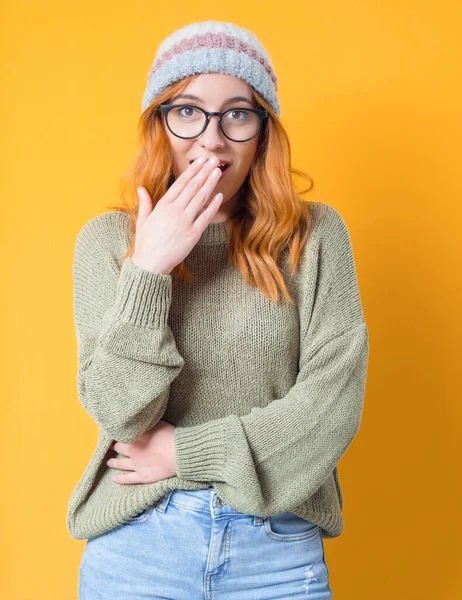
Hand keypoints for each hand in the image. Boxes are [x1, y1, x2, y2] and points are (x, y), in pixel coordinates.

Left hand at [107, 420, 176, 484]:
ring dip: (113, 462)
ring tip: (109, 462)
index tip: (114, 432)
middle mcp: (132, 451)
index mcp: (135, 437)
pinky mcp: (142, 476)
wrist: (178, 453)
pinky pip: (128, 479)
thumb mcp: (157, 423)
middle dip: (114, 446)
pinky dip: (120, 479)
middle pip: (119, 448)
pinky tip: (114, 479)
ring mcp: (136, 465)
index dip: (117, 433)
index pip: (121, 434)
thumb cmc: (170, 436)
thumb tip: (141, 419)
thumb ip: (146, 423)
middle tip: (109, 446)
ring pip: (121, 464)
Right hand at [132, 157, 223, 274]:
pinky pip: (206, 217)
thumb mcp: (142, 220)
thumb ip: (145, 203)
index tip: (200, 161)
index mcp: (163, 205)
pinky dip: (213, 206)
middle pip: (193, 187)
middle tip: (214, 160)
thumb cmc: (146, 243)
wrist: (150, 264)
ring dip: (211, 183)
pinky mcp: (193, 234)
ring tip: (218, 172)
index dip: (193, 171)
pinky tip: (219, 196)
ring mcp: (185, 222)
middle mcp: (175, 211)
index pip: (181, 183)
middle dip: (204, 172)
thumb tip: (141, 188)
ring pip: (201, 198)